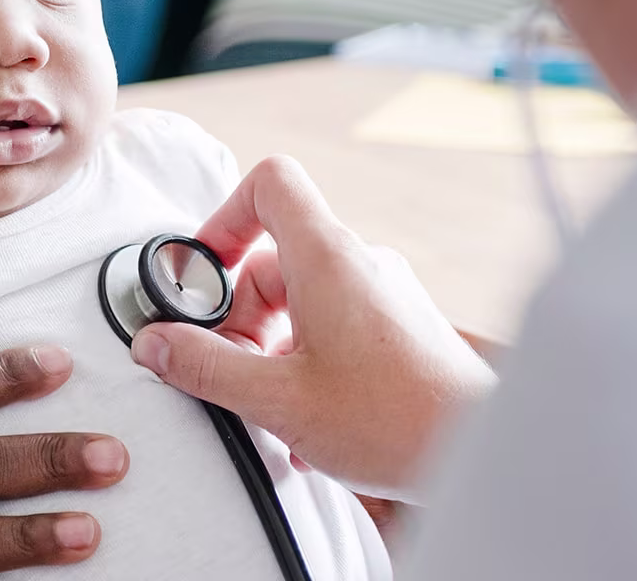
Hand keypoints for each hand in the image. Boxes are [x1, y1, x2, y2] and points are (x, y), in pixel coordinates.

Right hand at [130, 156, 494, 502]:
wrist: (483, 452)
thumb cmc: (395, 421)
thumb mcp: (277, 399)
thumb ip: (206, 366)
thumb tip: (154, 344)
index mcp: (327, 260)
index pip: (270, 183)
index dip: (223, 218)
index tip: (200, 275)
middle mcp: (359, 265)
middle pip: (272, 260)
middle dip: (238, 317)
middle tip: (227, 371)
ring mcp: (382, 296)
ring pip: (300, 302)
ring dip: (269, 349)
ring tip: (269, 407)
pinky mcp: (398, 329)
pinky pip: (332, 328)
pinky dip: (304, 363)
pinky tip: (305, 422)